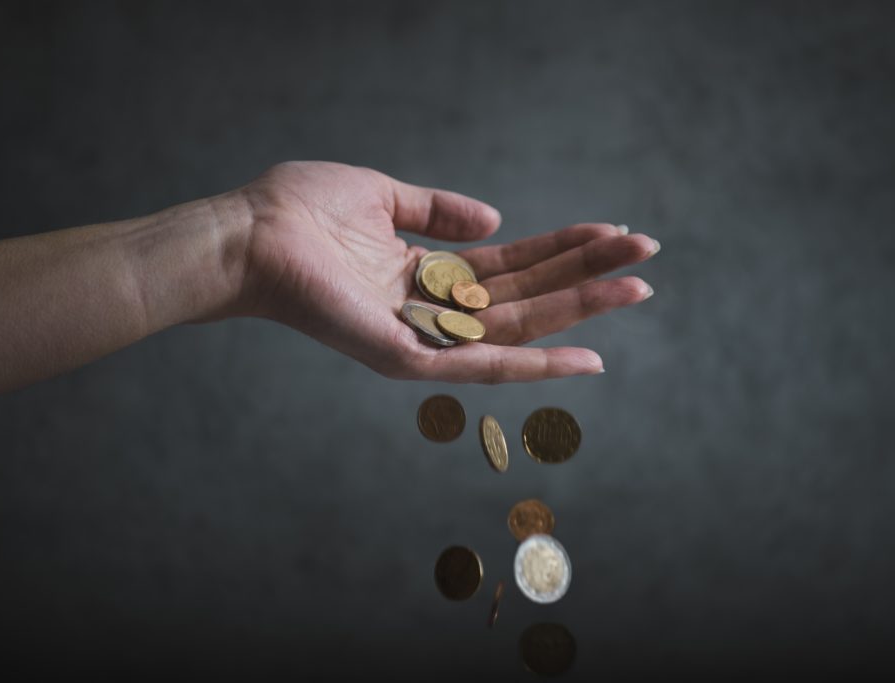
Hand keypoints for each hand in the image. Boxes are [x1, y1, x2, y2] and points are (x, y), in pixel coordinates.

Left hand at [237, 161, 657, 382]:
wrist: (247, 233)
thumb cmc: (300, 212)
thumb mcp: (383, 196)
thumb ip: (439, 209)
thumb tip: (496, 218)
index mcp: (427, 274)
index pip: (511, 265)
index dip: (563, 249)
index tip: (613, 233)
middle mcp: (432, 311)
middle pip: (527, 295)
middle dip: (588, 277)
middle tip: (647, 258)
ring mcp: (422, 338)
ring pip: (517, 327)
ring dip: (580, 309)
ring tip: (638, 287)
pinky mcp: (406, 359)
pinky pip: (480, 365)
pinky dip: (537, 366)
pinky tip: (587, 357)